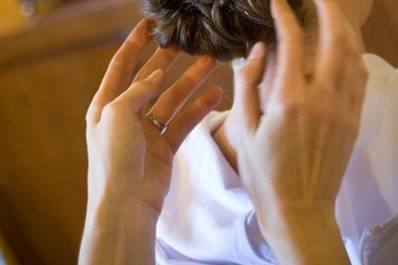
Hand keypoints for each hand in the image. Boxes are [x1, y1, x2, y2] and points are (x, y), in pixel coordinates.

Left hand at [85, 19, 221, 217]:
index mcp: (106, 105)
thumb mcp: (116, 116)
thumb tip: (154, 75)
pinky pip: (185, 121)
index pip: (122, 66)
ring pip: (172, 99)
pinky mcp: (166, 146)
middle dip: (167, 59)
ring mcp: (147, 131)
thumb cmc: (113, 160)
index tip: (150, 25)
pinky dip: (199, 108)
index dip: (135, 44)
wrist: (127, 204)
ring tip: (210, 62)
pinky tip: (215, 94)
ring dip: (190, 81)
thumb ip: (136, 91)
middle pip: (150, 79)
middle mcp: (127, 115)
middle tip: (186, 42)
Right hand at [235, 0, 367, 263]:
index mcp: (288, 101)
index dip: (284, 16)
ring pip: (353, 53)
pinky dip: (353, 53)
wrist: (299, 209)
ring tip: (331, 13)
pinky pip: (360, 76)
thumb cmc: (264, 173)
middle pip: (334, 38)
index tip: (278, 2)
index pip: (291, 42)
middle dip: (326, 8)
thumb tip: (257, 50)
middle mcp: (321, 98)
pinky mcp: (353, 120)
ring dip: (343, 27)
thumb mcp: (244, 130)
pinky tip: (344, 47)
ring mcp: (343, 108)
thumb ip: (248, 84)